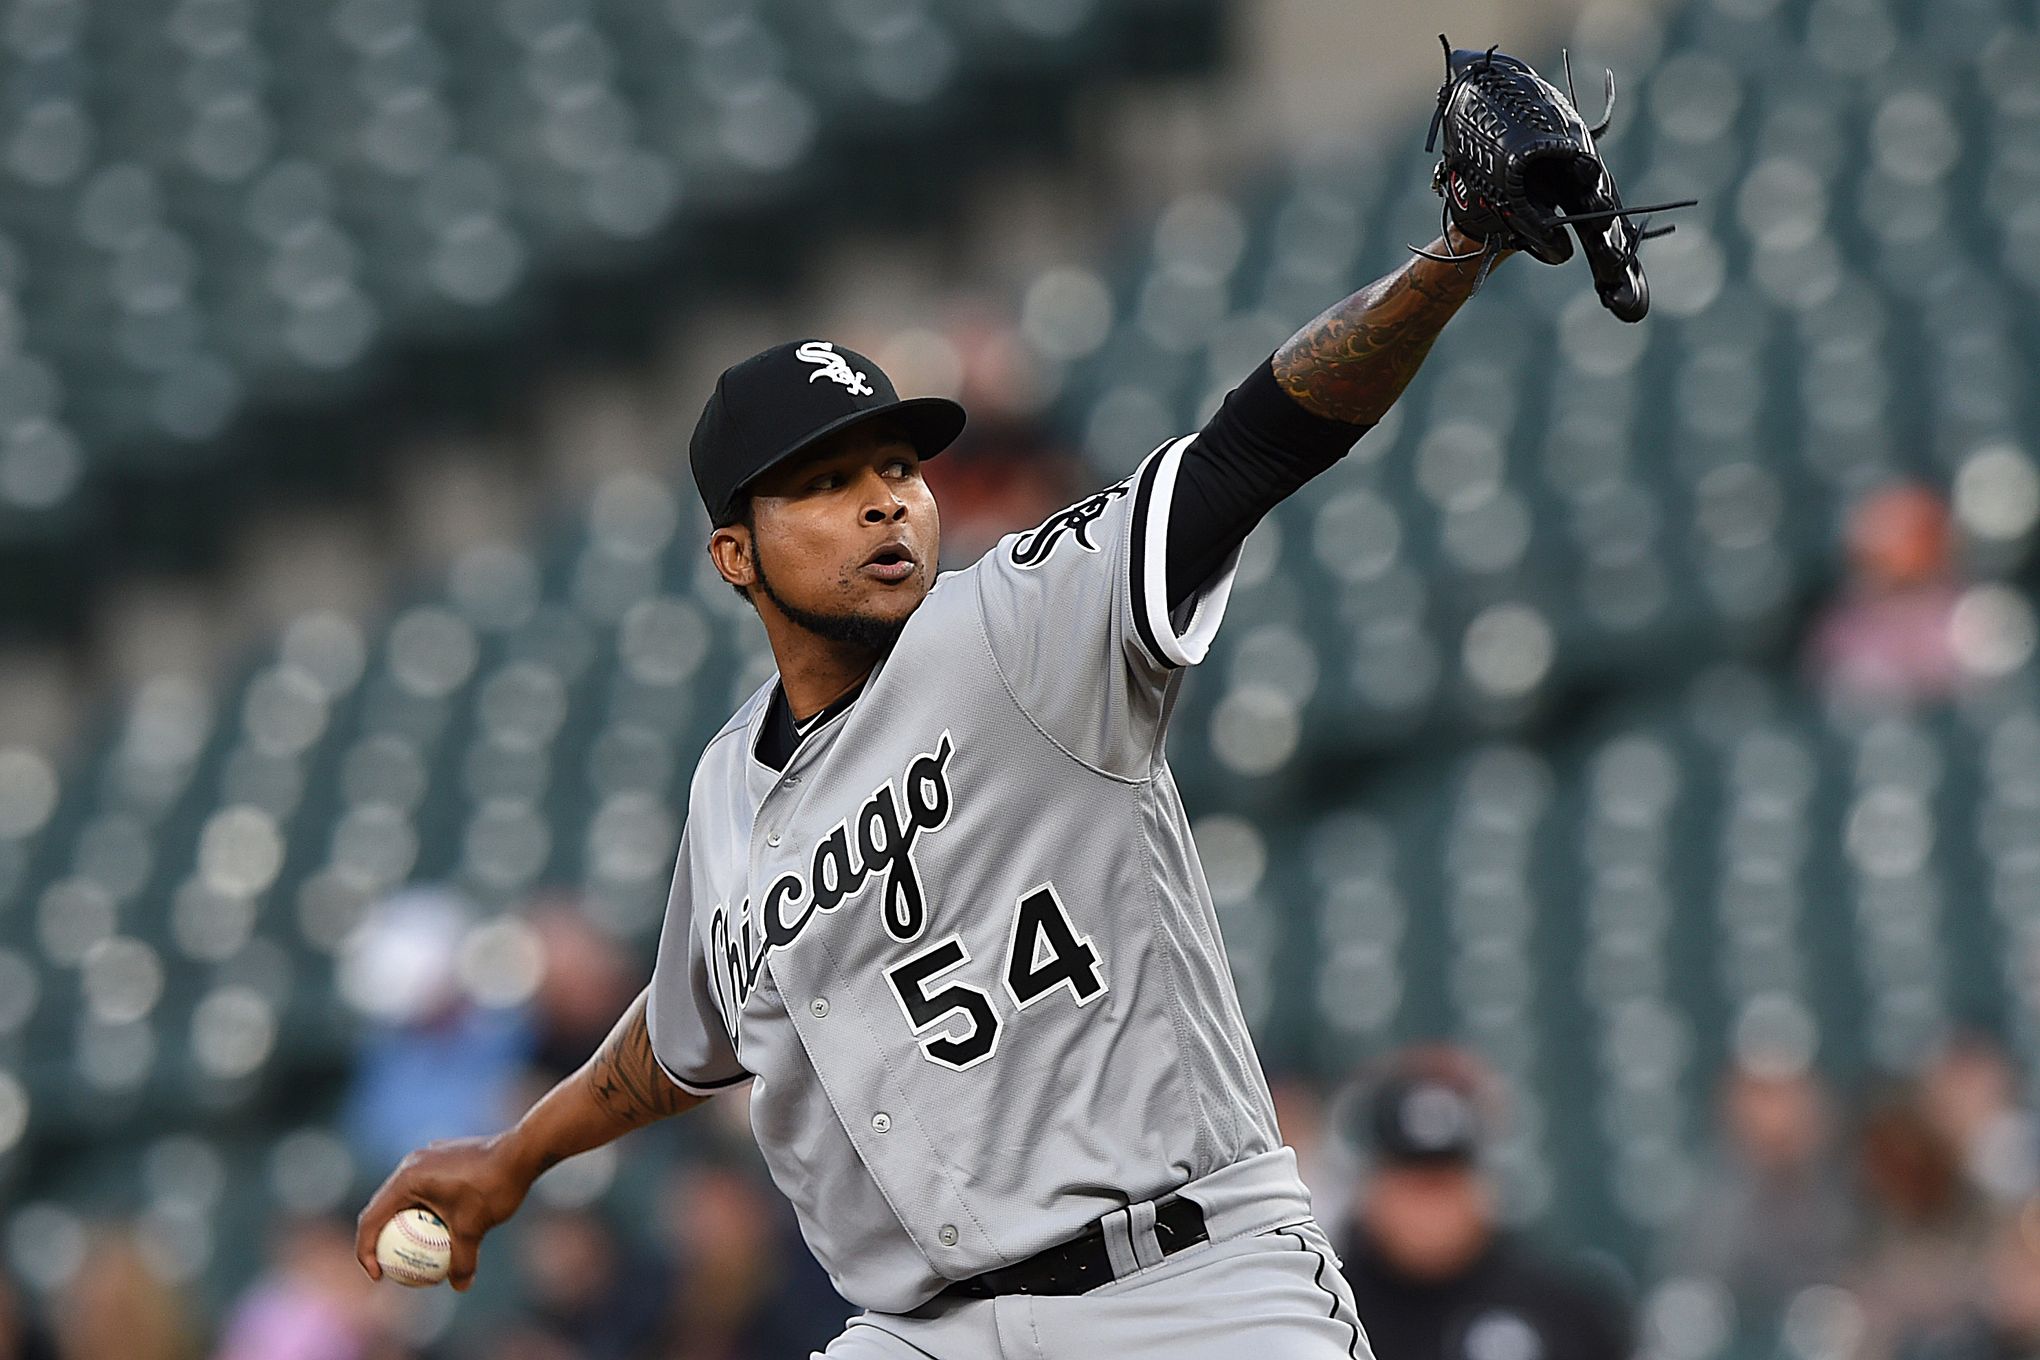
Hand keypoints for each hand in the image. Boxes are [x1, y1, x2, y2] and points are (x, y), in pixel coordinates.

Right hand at [354, 1132, 539, 1290]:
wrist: (523, 1150)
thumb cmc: (495, 1187)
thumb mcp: (474, 1229)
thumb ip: (461, 1260)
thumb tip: (459, 1286)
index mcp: (407, 1179)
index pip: (371, 1219)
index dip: (365, 1252)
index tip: (379, 1276)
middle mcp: (411, 1163)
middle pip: (382, 1207)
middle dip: (380, 1240)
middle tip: (390, 1266)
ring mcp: (426, 1157)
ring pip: (403, 1196)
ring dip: (403, 1223)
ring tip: (413, 1251)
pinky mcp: (441, 1156)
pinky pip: (423, 1187)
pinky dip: (423, 1209)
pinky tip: (440, 1227)